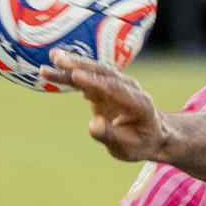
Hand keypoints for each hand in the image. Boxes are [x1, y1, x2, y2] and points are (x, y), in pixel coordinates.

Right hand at [45, 50, 164, 162]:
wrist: (152, 136)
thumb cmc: (140, 144)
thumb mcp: (126, 148)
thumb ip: (109, 135)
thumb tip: (92, 125)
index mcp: (139, 104)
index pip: (115, 89)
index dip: (94, 81)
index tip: (75, 75)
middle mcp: (130, 89)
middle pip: (103, 74)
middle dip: (80, 66)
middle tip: (58, 60)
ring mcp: (119, 85)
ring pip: (94, 72)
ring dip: (74, 64)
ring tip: (52, 57)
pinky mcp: (107, 86)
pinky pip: (89, 77)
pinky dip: (73, 71)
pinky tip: (56, 64)